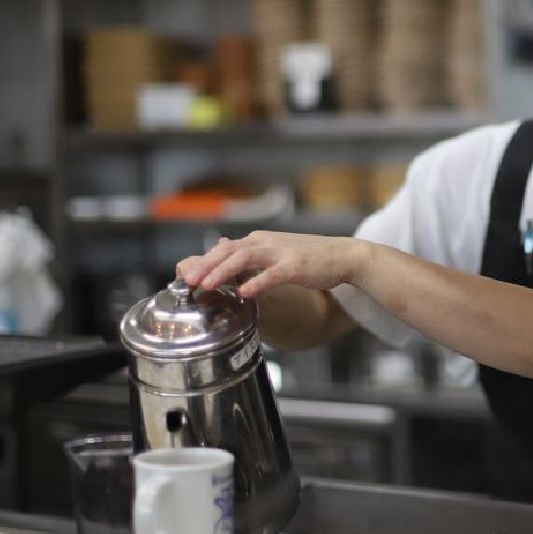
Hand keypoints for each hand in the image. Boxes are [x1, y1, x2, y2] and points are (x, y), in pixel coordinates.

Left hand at [177, 231, 366, 297]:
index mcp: (260, 241)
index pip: (226, 248)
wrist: (344, 255)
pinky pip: (272, 274)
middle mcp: (267, 243)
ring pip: (245, 258)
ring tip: (207, 286)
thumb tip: (223, 248)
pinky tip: (244, 292)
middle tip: (189, 281)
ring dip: (223, 271)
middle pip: (229, 250)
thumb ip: (251, 252)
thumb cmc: (311, 258)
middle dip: (206, 265)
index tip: (188, 277)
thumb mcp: (276, 251)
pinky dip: (256, 282)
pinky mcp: (296, 266)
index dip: (205, 261)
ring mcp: (281, 253)